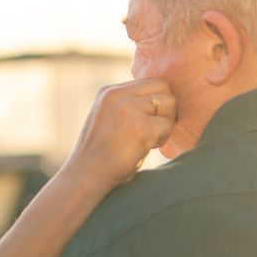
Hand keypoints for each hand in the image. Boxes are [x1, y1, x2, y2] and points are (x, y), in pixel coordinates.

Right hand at [58, 78, 176, 192]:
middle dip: (165, 109)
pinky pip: (168, 126)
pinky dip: (162, 139)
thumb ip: (128, 104)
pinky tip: (145, 148)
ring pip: (169, 104)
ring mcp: (129, 109)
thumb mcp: (108, 117)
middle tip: (153, 130)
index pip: (150, 82)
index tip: (149, 120)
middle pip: (164, 86)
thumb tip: (161, 100)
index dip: (157, 101)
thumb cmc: (100, 154)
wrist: (86, 175)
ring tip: (148, 139)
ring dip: (165, 123)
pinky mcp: (141, 127)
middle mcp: (118, 95)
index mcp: (109, 91)